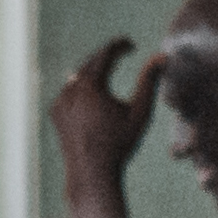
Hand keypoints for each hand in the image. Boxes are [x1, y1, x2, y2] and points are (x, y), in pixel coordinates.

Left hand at [50, 37, 162, 217]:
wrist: (91, 173)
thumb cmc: (120, 144)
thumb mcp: (140, 112)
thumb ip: (149, 82)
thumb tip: (161, 56)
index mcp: (91, 87)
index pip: (105, 54)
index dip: (119, 46)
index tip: (131, 44)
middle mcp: (71, 91)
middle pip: (90, 62)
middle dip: (107, 55)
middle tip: (122, 51)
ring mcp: (60, 102)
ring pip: (78, 77)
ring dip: (94, 69)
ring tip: (108, 65)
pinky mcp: (55, 113)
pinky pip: (69, 92)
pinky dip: (81, 86)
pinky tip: (92, 88)